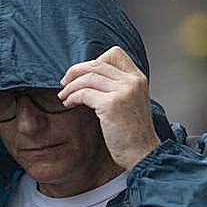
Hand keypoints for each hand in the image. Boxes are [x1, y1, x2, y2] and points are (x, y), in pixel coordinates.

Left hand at [58, 46, 160, 169]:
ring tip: (63, 96)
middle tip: (64, 83)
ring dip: (70, 86)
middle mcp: (132, 81)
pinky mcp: (111, 105)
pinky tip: (68, 104)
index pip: (114, 53)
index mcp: (138, 78)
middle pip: (96, 64)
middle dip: (75, 72)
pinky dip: (72, 97)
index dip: (94, 60)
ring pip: (87, 77)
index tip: (83, 74)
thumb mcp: (131, 102)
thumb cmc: (133, 133)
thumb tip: (89, 77)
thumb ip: (118, 87)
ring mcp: (123, 92)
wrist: (143, 153)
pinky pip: (84, 93)